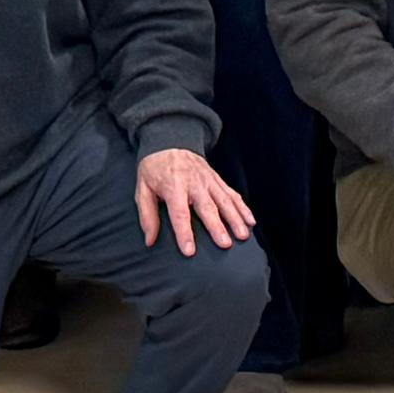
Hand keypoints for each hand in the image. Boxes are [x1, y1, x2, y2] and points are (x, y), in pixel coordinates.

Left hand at [135, 145, 259, 250]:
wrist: (170, 141)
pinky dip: (243, 207)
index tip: (190, 251)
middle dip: (218, 227)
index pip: (180, 213)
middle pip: (208, 207)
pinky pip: (232, 193)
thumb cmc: (154, 170)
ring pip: (225, 200)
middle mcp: (194, 183)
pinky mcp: (217, 179)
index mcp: (173, 186)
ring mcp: (209, 180)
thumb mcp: (142, 190)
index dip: (185, 233)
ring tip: (243, 235)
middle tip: (225, 244)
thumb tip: (150, 240)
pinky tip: (250, 220)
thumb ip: (147, 216)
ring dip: (235, 218)